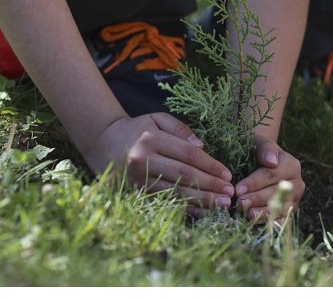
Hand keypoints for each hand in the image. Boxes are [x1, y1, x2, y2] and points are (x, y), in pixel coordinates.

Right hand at [83, 113, 234, 216]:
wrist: (103, 143)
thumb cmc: (137, 129)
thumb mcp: (157, 119)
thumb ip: (180, 129)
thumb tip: (202, 146)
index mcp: (151, 140)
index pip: (188, 155)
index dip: (210, 165)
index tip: (227, 174)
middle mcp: (143, 160)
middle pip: (184, 176)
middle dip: (210, 185)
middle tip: (229, 193)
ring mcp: (138, 180)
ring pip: (175, 193)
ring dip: (201, 201)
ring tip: (221, 205)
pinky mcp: (136, 193)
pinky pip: (165, 203)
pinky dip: (185, 209)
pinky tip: (202, 213)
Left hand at [234, 134, 304, 221]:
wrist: (263, 161)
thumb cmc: (258, 151)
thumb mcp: (259, 142)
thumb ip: (265, 148)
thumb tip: (271, 162)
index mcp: (291, 165)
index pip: (271, 175)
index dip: (254, 183)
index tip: (237, 189)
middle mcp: (297, 183)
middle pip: (275, 193)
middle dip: (256, 199)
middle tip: (239, 203)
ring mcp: (295, 199)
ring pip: (280, 208)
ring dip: (262, 213)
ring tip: (246, 215)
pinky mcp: (290, 212)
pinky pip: (282, 219)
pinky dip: (270, 222)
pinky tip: (256, 223)